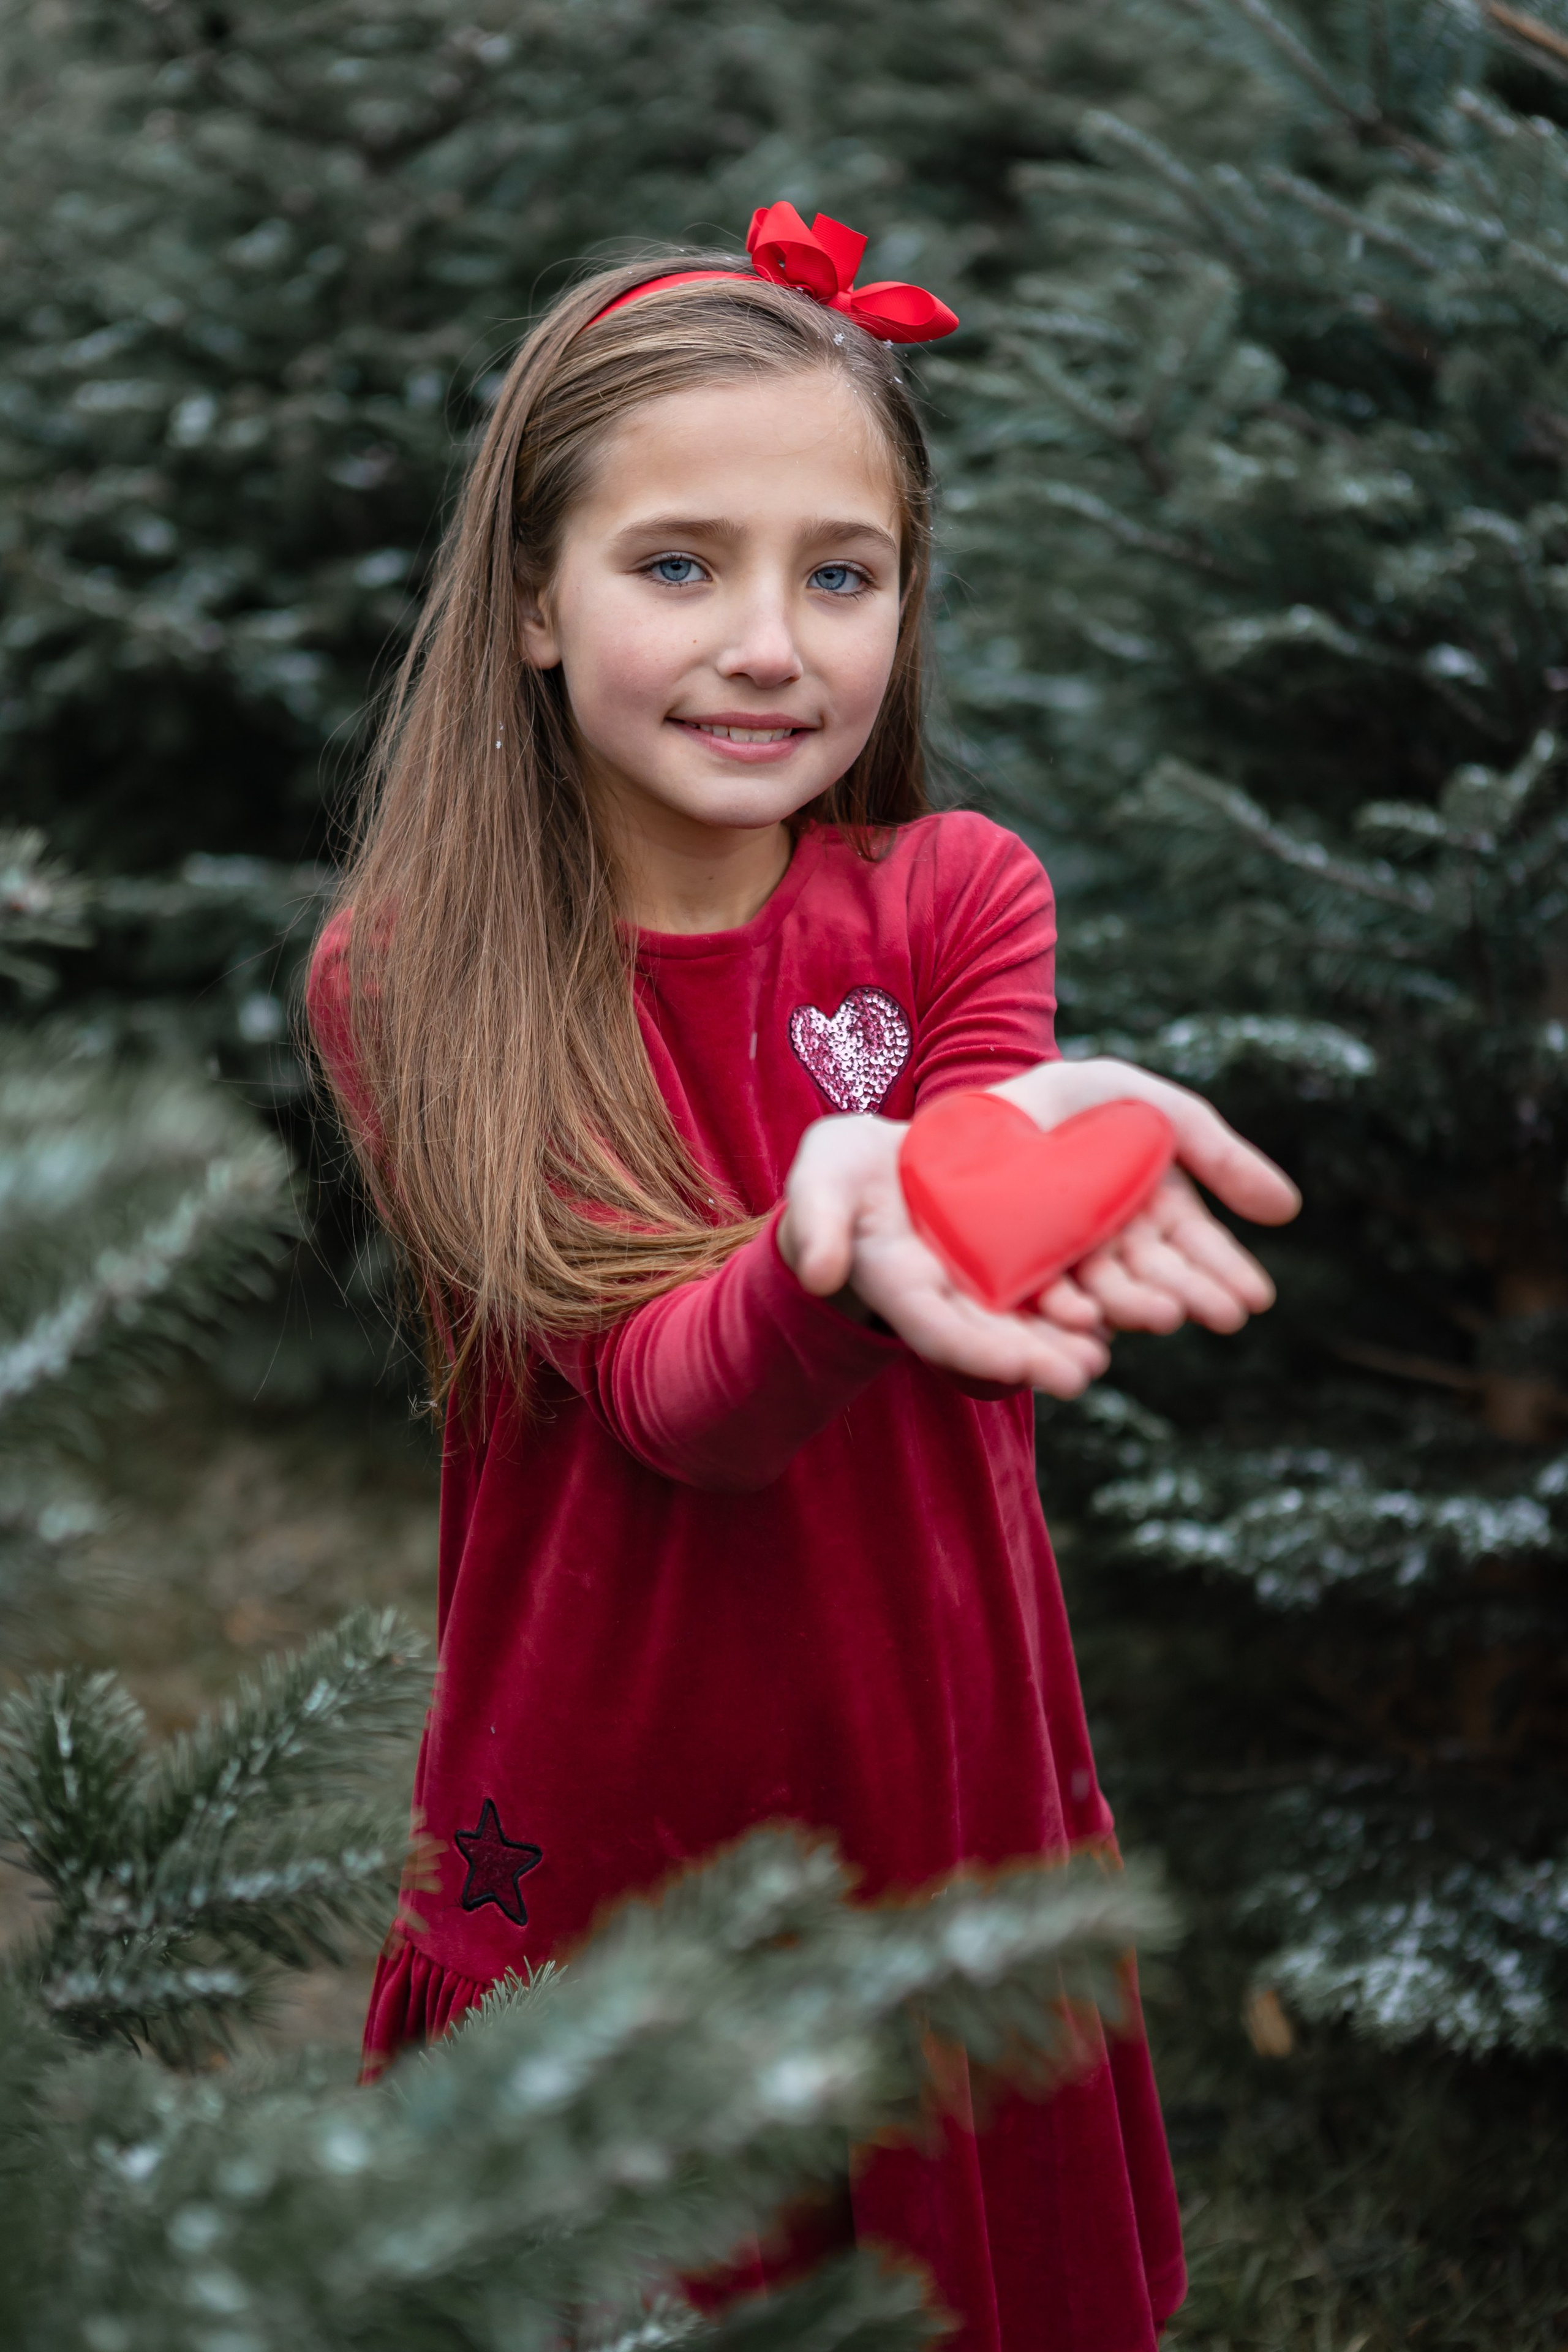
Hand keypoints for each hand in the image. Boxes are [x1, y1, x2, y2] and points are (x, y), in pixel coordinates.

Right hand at [779, 1114, 1112, 1397]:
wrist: (873, 1168)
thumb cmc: (841, 1172)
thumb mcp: (821, 1176)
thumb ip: (817, 1219)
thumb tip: (818, 1273)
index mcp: (895, 1280)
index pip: (934, 1327)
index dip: (975, 1349)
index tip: (1017, 1367)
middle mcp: (940, 1294)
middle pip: (989, 1335)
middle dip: (1033, 1357)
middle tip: (1082, 1375)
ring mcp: (972, 1284)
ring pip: (1021, 1321)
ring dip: (1060, 1342)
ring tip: (1101, 1355)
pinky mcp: (1001, 1264)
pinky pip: (1040, 1291)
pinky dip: (1071, 1306)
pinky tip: (1110, 1315)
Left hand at [991, 1057, 1298, 1334]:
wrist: (977, 1106)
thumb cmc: (1075, 1101)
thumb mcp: (1151, 1108)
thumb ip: (1217, 1154)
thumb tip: (1289, 1211)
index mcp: (1153, 1213)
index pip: (1197, 1249)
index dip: (1226, 1273)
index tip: (1256, 1297)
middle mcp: (1114, 1248)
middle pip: (1156, 1276)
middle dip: (1191, 1294)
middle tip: (1223, 1314)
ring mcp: (1065, 1265)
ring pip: (1104, 1292)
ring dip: (1136, 1308)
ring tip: (1164, 1315)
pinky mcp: (1014, 1279)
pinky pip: (1040, 1299)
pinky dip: (1065, 1312)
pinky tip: (1086, 1321)